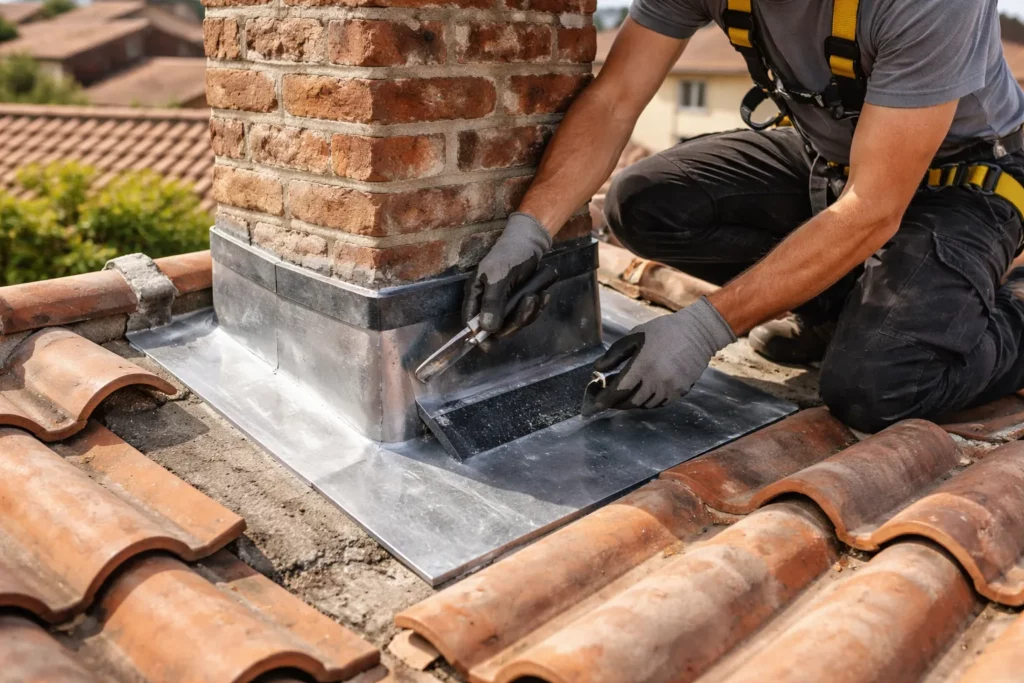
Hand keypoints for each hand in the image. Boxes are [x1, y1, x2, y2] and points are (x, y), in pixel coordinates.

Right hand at [463, 213, 553, 334]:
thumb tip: (488, 328)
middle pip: (496, 327)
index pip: (470, 321)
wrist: (530, 243)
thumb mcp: (500, 275)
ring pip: (513, 323)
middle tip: (530, 301)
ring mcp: (504, 304)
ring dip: (529, 313)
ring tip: (538, 295)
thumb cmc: (511, 254)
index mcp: (476, 294)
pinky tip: (544, 296)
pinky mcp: (518, 303)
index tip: (489, 346)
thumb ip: (493, 302)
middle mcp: (487, 302)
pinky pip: (525, 316)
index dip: (478, 336)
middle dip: (515, 319)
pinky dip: (536, 308)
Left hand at [589, 297, 735, 412]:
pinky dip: (648, 401)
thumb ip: (615, 355)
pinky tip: (643, 393)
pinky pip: (659, 403)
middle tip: (609, 399)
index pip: (619, 390)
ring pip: (645, 405)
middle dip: (617, 403)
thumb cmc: (663, 331)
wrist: (698, 332)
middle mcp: (656, 380)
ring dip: (632, 402)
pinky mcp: (680, 391)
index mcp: (643, 365)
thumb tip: (598, 368)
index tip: (595, 404)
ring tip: (625, 394)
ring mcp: (670, 388)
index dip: (605, 399)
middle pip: (631, 402)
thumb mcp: (635, 336)